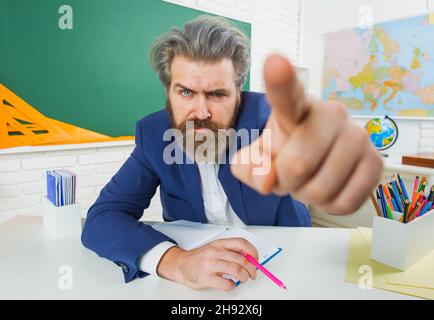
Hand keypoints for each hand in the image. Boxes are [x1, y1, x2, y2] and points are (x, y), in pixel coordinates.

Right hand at [156, 238, 257, 290]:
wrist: (181, 265)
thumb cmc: (199, 258)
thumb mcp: (215, 248)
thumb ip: (230, 250)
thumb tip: (249, 256)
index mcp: (220, 243)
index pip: (242, 243)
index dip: (253, 252)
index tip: (256, 260)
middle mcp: (216, 252)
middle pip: (242, 260)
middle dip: (252, 269)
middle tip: (252, 274)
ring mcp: (211, 265)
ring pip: (237, 271)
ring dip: (244, 278)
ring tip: (242, 279)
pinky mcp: (206, 278)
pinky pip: (227, 284)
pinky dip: (232, 286)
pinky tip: (230, 284)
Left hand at [230, 54, 382, 214]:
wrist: (317, 159)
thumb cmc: (285, 150)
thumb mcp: (257, 159)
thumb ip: (249, 168)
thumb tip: (268, 181)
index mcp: (295, 106)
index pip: (287, 94)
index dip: (280, 80)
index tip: (275, 63)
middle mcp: (331, 114)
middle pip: (297, 166)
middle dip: (285, 183)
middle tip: (288, 175)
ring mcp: (358, 137)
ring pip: (321, 189)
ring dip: (306, 195)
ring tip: (309, 179)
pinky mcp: (375, 162)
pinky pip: (343, 202)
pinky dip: (328, 206)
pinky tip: (329, 187)